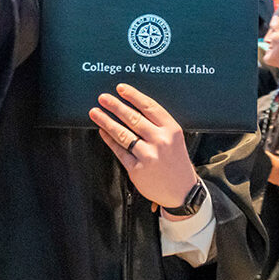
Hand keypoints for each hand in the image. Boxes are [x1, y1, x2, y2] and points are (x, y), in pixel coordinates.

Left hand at [89, 84, 198, 214]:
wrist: (182, 191)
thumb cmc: (176, 162)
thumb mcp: (175, 138)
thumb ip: (158, 125)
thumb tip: (132, 108)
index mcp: (171, 129)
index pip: (149, 107)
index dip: (133, 96)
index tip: (120, 88)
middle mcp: (160, 141)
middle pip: (133, 118)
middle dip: (115, 106)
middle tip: (103, 98)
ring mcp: (148, 156)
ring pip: (123, 134)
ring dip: (106, 121)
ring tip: (95, 113)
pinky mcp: (137, 169)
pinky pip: (119, 151)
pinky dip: (109, 140)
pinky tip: (103, 132)